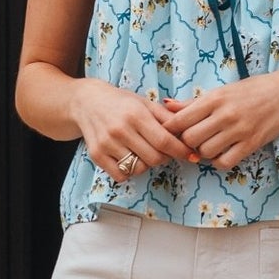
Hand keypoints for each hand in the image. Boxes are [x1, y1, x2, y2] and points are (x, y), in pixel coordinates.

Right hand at [70, 79, 197, 178]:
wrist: (86, 102)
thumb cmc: (121, 103)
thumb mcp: (145, 103)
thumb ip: (167, 117)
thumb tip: (191, 131)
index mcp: (136, 114)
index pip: (165, 141)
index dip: (182, 151)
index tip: (192, 155)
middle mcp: (120, 129)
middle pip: (154, 158)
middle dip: (165, 157)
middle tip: (163, 150)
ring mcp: (107, 144)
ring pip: (139, 169)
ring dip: (146, 164)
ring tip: (143, 151)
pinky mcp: (97, 155)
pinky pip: (121, 175)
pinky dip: (129, 171)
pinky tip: (129, 158)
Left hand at [158, 69, 278, 170]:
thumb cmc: (252, 90)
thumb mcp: (221, 91)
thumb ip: (193, 102)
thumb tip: (166, 106)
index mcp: (215, 98)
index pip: (180, 120)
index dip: (171, 129)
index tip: (173, 131)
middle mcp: (225, 114)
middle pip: (190, 138)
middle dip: (187, 142)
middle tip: (192, 140)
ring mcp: (239, 131)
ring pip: (205, 152)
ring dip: (203, 152)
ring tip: (209, 144)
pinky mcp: (251, 144)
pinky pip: (225, 162)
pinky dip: (218, 161)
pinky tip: (222, 153)